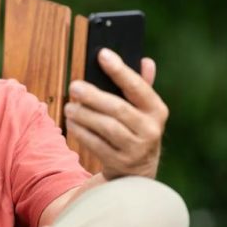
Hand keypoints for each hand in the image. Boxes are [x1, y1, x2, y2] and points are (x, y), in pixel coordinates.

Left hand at [64, 48, 167, 179]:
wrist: (138, 172)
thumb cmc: (136, 129)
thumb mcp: (144, 110)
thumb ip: (142, 85)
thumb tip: (146, 61)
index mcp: (157, 110)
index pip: (138, 87)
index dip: (120, 70)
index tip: (102, 54)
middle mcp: (150, 130)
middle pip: (118, 109)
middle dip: (93, 96)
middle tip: (74, 86)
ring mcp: (135, 149)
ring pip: (106, 127)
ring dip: (84, 115)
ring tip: (69, 107)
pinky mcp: (118, 162)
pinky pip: (96, 145)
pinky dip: (81, 132)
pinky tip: (72, 123)